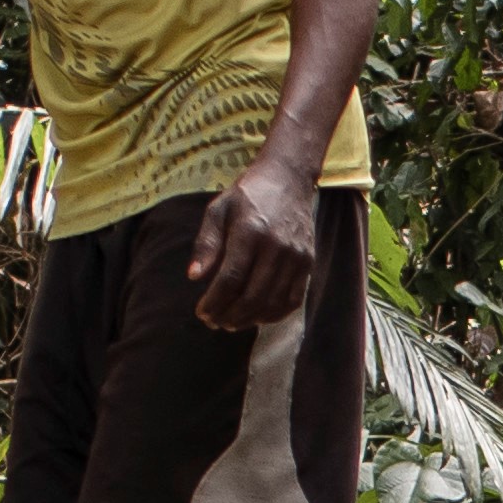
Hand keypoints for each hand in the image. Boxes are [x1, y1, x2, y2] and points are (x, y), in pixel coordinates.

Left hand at [189, 160, 325, 334]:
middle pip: (252, 296)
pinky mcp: (308, 263)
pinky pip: (293, 300)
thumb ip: (206, 243)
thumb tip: (194, 277)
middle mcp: (276, 246)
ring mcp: (296, 257)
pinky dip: (274, 315)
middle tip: (214, 322)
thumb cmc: (247, 196)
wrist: (288, 180)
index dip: (214, 302)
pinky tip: (257, 317)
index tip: (201, 312)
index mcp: (250, 231)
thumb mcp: (218, 210)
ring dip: (249, 320)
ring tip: (232, 322)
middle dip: (229, 315)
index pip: (230, 279)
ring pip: (272, 303)